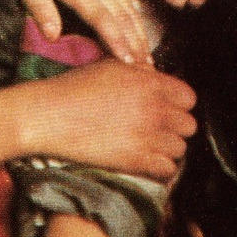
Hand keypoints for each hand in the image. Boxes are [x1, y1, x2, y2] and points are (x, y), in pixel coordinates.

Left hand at [0, 0, 150, 65]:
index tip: (129, 61)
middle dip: (136, 42)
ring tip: (147, 55)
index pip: (101, 16)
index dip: (116, 40)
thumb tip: (53, 36)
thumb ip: (39, 7)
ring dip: (138, 30)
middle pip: (120, 14)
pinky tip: (138, 24)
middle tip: (148, 69)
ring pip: (125, 4)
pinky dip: (133, 12)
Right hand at [16, 59, 196, 180]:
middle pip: (188, 125)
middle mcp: (153, 108)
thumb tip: (157, 79)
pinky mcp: (136, 160)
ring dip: (166, 148)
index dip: (177, 104)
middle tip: (155, 129)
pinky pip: (167, 169)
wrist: (47, 115)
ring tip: (148, 146)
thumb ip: (140, 72)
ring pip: (180, 148)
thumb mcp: (109, 67)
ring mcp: (146, 135)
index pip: (188, 98)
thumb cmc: (72, 89)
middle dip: (174, 127)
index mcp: (149, 83)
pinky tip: (144, 160)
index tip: (165, 109)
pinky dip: (158, 168)